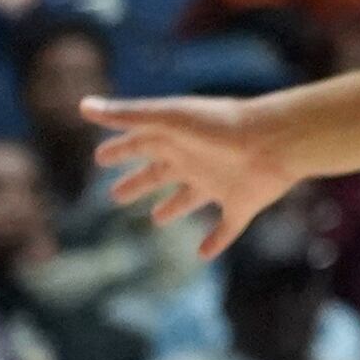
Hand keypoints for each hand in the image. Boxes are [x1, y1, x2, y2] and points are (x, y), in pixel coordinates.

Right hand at [85, 93, 296, 259]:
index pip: (140, 145)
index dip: (119, 150)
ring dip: (174, 207)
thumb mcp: (169, 117)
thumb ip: (129, 114)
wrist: (276, 140)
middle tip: (115, 196)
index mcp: (178, 140)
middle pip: (160, 174)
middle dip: (139, 182)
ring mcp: (220, 182)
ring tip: (157, 219)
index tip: (100, 157)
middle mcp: (196, 161)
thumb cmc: (221, 125)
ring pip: (190, 198)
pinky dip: (216, 240)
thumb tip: (83, 106)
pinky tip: (203, 254)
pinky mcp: (242, 203)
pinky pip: (227, 226)